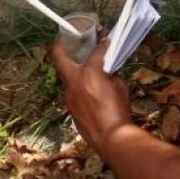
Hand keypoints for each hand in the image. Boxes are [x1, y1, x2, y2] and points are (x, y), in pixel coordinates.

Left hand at [50, 37, 132, 152]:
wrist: (112, 138)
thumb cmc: (119, 111)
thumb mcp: (120, 87)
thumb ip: (111, 75)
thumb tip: (107, 70)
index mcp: (89, 73)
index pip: (96, 52)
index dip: (102, 45)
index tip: (105, 41)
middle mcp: (74, 82)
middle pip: (59, 58)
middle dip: (60, 46)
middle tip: (66, 40)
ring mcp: (69, 96)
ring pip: (66, 77)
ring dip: (73, 70)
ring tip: (84, 69)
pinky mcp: (70, 108)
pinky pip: (73, 92)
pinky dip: (79, 87)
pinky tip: (89, 91)